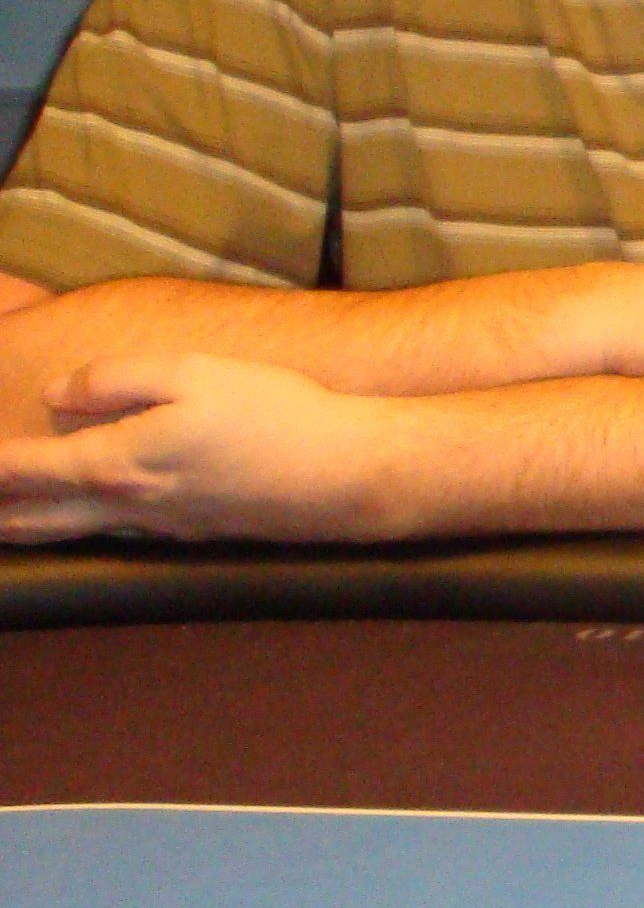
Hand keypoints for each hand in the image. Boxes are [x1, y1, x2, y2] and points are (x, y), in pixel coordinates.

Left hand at [0, 353, 410, 542]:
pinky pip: (111, 534)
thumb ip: (116, 380)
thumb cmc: (275, 415)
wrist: (346, 474)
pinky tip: (81, 515)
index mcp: (117, 464)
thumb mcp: (193, 373)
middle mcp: (128, 507)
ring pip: (69, 534)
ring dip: (23, 528)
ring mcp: (160, 528)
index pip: (22, 471)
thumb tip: (58, 393)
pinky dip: (74, 528)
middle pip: (31, 522)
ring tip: (3, 518)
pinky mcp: (191, 534)